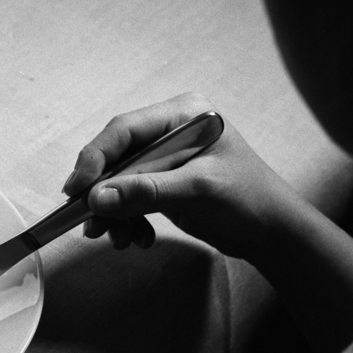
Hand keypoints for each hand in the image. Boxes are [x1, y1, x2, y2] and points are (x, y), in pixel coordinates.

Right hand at [63, 92, 298, 260]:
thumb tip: (97, 198)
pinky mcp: (163, 181)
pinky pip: (130, 197)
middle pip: (117, 156)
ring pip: (119, 181)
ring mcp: (166, 157)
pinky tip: (138, 238)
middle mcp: (170, 130)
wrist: (274, 233)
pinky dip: (128, 219)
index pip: (124, 129)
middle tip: (88, 220)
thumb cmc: (248, 201)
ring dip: (113, 212)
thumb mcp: (196, 192)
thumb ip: (146, 192)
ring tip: (117, 239)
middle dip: (103, 193)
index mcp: (182, 114)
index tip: (77, 189)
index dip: (95, 158)